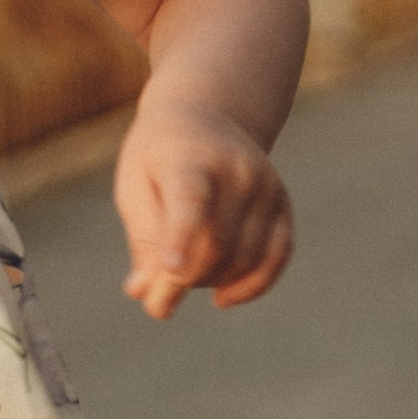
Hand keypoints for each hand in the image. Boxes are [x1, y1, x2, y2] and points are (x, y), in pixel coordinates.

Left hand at [115, 94, 293, 321]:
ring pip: (244, 258)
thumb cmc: (159, 159)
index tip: (171, 272)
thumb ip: (143, 238)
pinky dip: (251, 286)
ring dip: (209, 282)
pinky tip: (221, 297)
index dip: (181, 237)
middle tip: (154, 301)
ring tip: (181, 276)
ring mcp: (266, 186)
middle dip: (182, 283)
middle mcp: (237, 169)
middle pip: (216, 243)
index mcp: (189, 158)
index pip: (191, 199)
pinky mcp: (282, 204)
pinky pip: (277, 257)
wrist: (206, 116)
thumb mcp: (135, 186)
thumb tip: (145, 292)